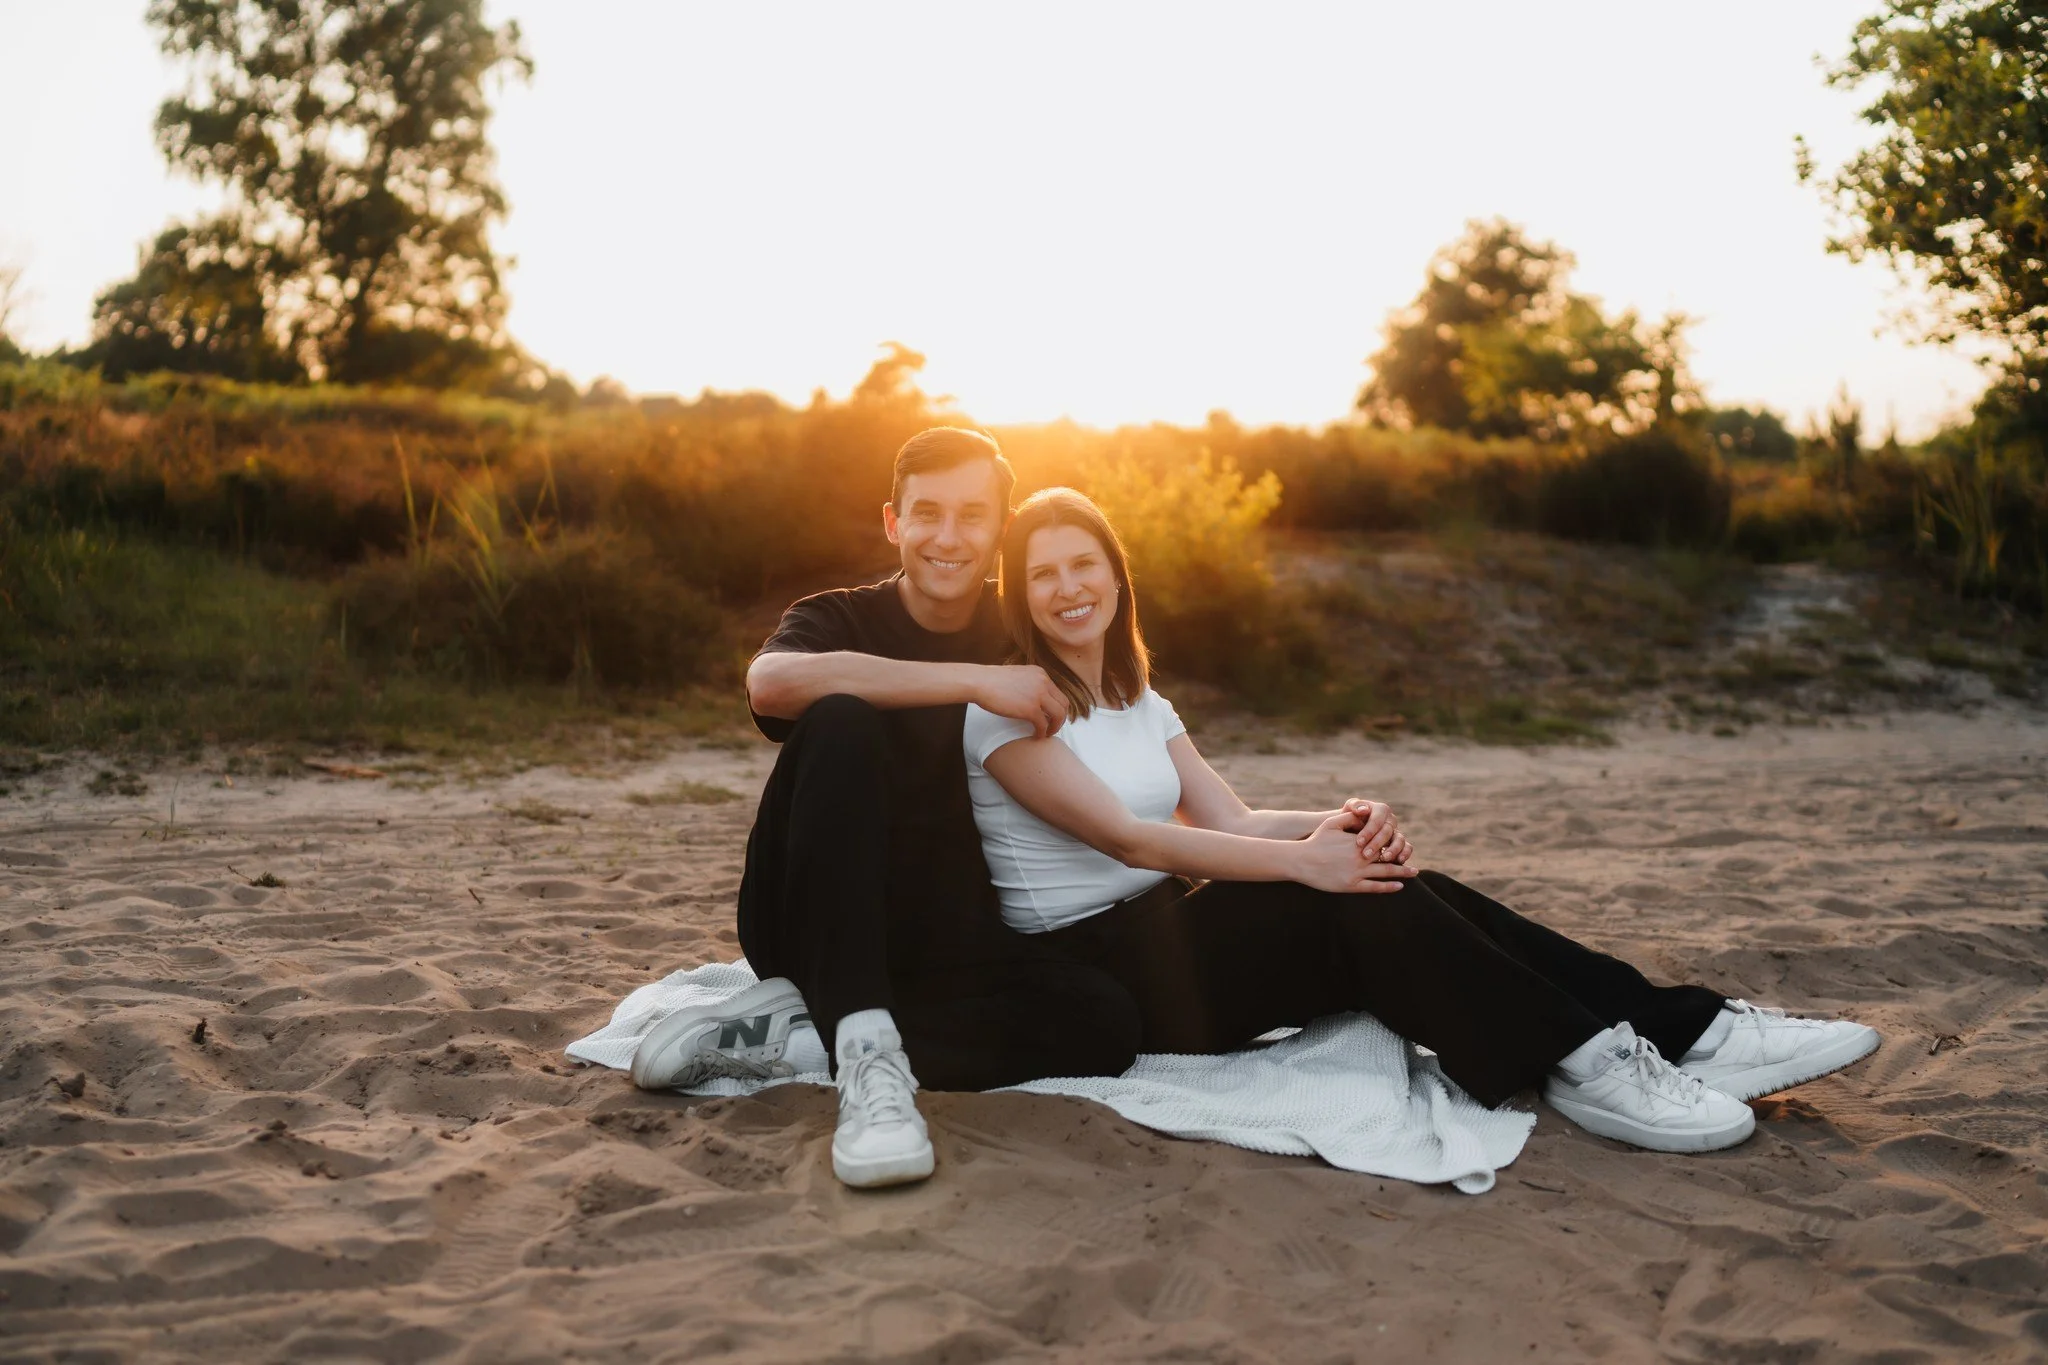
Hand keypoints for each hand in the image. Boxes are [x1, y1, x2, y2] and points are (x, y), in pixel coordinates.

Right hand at [977, 664, 1069, 737]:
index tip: (1051, 717)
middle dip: (1060, 718)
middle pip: (1063, 704)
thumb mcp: (1016, 676)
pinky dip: (1042, 733)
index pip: (1058, 693)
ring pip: (1058, 715)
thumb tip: (1031, 697)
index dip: (1057, 707)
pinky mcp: (1030, 708)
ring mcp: (1038, 695)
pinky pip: (1043, 724)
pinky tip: (1036, 736)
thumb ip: (1028, 684)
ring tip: (1047, 734)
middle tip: (1053, 727)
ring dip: (1055, 727)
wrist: (979, 682)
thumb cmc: (991, 681)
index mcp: (1040, 674)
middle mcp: (1043, 682)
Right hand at [1299, 810, 1417, 893]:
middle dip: (1403, 861)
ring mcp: (1357, 872)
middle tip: (1415, 867)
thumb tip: (1364, 814)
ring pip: (1385, 873)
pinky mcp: (1351, 885)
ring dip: (1401, 873)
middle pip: (1388, 858)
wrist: (1301, 860)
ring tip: (1412, 874)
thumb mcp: (1332, 823)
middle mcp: (1361, 857)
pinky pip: (1374, 887)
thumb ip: (1349, 818)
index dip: (1393, 844)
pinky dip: (1388, 886)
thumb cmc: (1315, 841)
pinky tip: (1399, 886)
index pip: (1381, 842)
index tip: (1402, 846)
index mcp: (1358, 842)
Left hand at [1340, 798, 1413, 863]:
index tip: (1359, 842)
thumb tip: (1363, 810)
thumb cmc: (1349, 820)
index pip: (1377, 820)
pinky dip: (1405, 854)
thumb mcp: (1348, 810)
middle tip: (1366, 855)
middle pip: (1387, 831)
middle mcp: (1391, 820)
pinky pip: (1407, 848)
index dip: (1369, 831)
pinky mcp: (1400, 844)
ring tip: (1383, 859)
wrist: (1352, 830)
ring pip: (1400, 839)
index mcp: (1380, 809)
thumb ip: (1354, 806)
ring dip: (1393, 850)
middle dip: (1376, 844)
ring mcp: (1397, 832)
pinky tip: (1399, 861)